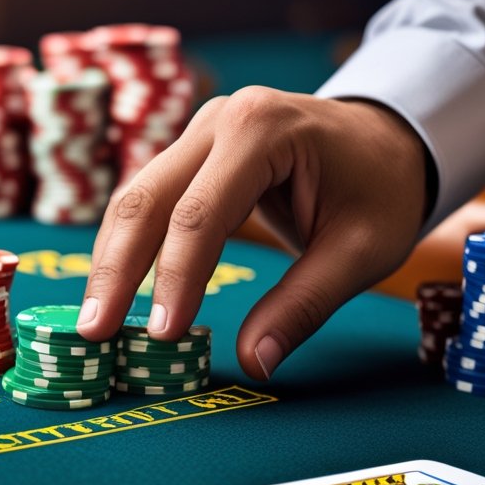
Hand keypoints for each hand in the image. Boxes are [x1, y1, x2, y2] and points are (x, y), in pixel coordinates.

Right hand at [75, 87, 430, 379]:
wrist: (390, 138)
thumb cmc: (382, 190)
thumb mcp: (361, 251)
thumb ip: (304, 305)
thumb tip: (255, 364)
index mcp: (263, 131)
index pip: (201, 213)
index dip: (176, 277)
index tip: (162, 334)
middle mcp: (219, 121)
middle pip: (148, 198)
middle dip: (117, 270)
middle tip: (94, 333)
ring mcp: (200, 131)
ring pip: (135, 196)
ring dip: (111, 261)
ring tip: (94, 322)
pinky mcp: (191, 153)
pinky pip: (148, 198)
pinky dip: (128, 246)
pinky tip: (114, 290)